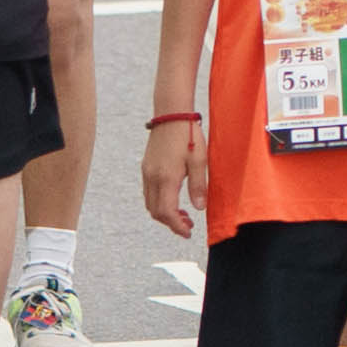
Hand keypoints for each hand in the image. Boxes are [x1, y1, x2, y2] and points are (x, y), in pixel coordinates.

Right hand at [138, 114, 202, 237]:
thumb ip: (198, 186)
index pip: (167, 213)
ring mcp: (147, 172)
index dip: (177, 227)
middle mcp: (152, 178)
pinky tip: (173, 199)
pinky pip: (148, 193)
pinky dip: (159, 202)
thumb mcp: (200, 161)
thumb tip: (199, 209)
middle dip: (171, 223)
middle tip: (188, 226)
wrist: (171, 114)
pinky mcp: (146, 167)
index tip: (188, 232)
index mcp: (166, 178)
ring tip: (182, 214)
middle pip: (156, 212)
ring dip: (164, 214)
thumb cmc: (188, 135)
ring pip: (150, 204)